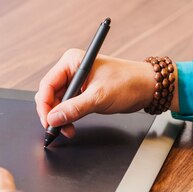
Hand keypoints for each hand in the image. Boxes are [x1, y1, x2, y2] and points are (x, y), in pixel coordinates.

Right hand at [35, 50, 155, 136]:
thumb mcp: (99, 97)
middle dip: (52, 113)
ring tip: (67, 130)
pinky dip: (68, 117)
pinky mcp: (83, 91)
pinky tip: (71, 126)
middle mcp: (72, 69)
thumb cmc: (128, 83)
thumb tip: (53, 118)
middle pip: (50, 94)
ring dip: (60, 118)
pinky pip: (68, 105)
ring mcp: (77, 81)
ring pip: (58, 102)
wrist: (148, 87)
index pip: (48, 84)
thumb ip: (74, 108)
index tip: (48, 121)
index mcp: (72, 61)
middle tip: (57, 129)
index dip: (44, 105)